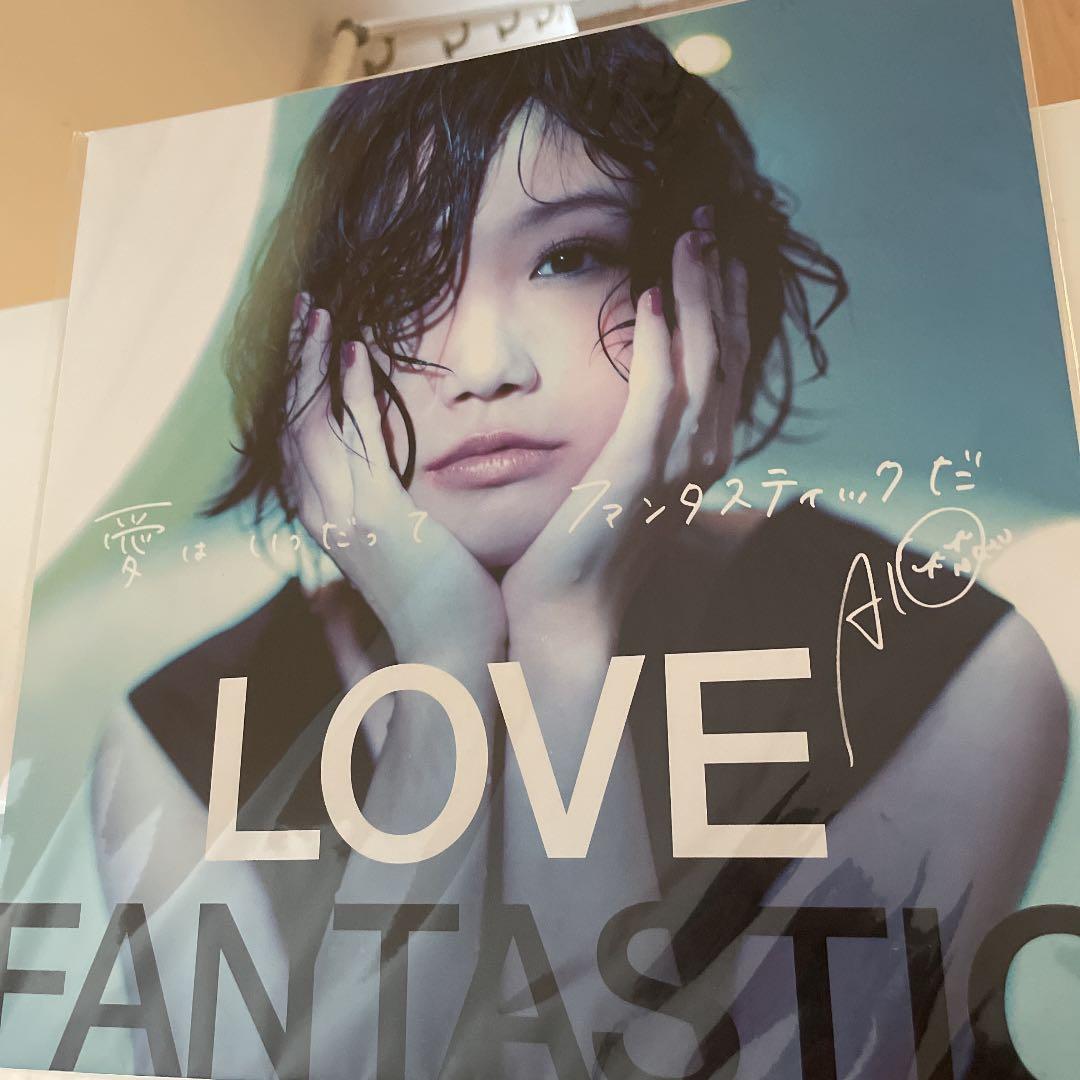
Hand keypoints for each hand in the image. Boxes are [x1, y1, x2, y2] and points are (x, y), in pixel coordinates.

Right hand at [282, 295, 507, 662]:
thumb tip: (374, 519)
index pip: (300, 443)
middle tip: (301, 308)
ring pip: (310, 424)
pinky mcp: (379, 519)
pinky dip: (350, 393)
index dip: (296, 391)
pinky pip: (356, 441)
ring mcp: (348, 517)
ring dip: (309, 364)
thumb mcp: (405, 557)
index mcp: (332, 522)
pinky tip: (355, 352)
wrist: (451, 664)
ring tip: (315, 311)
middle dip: (292, 363)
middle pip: (291, 423)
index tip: (307, 346)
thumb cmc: (439, 611)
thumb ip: (384, 523)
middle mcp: (327, 516)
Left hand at [501, 209, 749, 658]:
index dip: (726, 304)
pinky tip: (653, 293)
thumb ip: (649, 445)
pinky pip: (658, 393)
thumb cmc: (589, 552)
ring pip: (704, 361)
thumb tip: (648, 408)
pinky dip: (662, 342)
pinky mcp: (636, 471)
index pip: (726, 364)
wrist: (569, 615)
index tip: (717, 251)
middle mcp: (704, 457)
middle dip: (719, 281)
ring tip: (691, 234)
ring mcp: (677, 466)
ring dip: (699, 293)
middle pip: (726, 351)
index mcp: (703, 456)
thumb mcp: (628, 488)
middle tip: (709, 219)